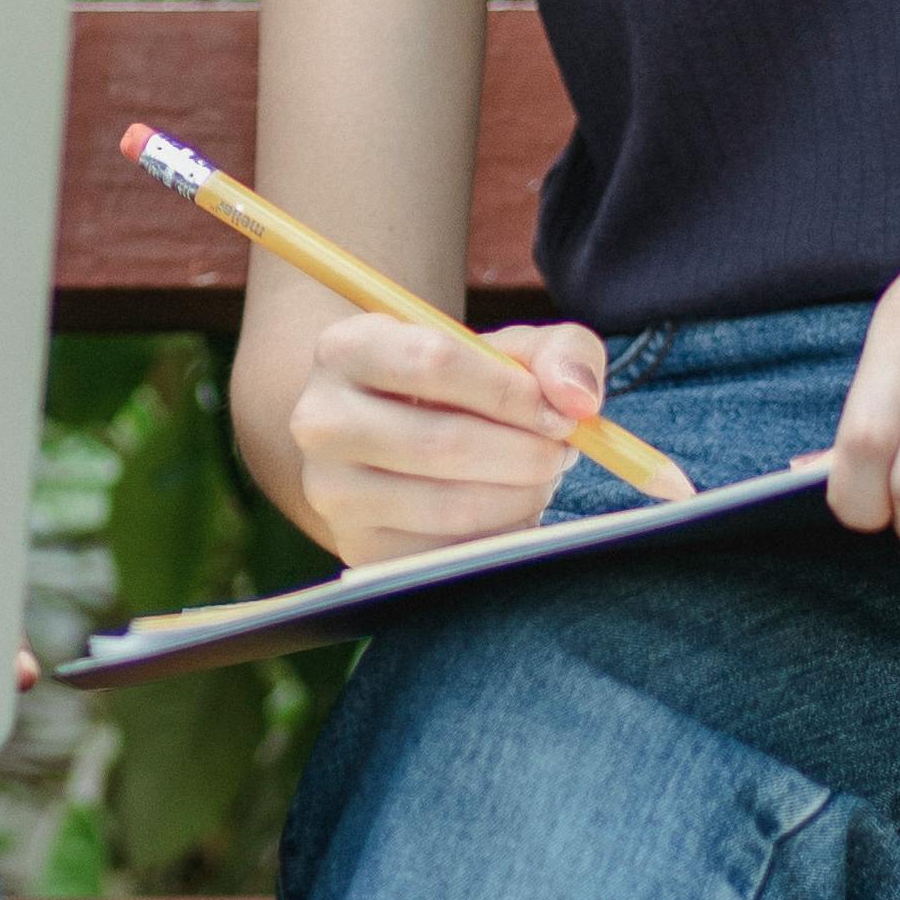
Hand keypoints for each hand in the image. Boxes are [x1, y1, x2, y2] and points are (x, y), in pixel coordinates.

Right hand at [290, 308, 613, 568]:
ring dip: (522, 496)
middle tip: (561, 452)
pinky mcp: (356, 549)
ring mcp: (331, 492)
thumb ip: (561, 354)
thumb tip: (579, 400)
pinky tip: (510, 510)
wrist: (393, 443)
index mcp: (346, 348)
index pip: (434, 360)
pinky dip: (501, 535)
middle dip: (526, 453)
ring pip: (451, 504)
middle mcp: (320, 420)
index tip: (559, 413)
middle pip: (443, 441)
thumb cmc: (461, 388)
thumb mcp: (508, 351)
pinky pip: (450, 552)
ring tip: (540, 478)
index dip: (512, 391)